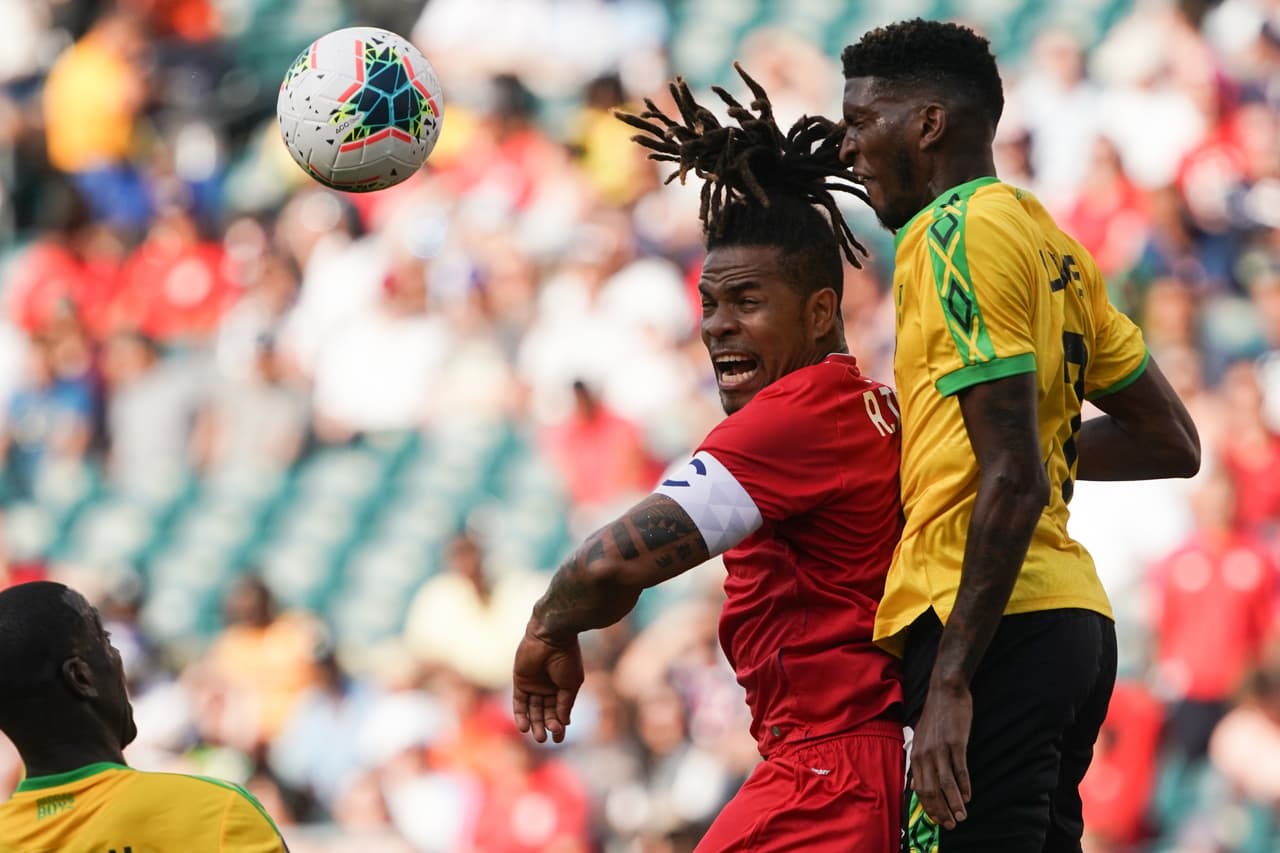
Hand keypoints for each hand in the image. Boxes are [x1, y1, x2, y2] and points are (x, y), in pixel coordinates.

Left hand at [512, 627, 583, 743]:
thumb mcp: (571, 685)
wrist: (551, 638)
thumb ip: (565, 704)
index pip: (559, 710)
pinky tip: (524, 727)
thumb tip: (563, 723)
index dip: (559, 724)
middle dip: (546, 725)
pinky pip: (519, 702)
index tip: (559, 738)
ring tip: (538, 737)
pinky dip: (521, 715)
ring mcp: (534, 684)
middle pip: (545, 711)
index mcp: (562, 687)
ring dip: (534, 723)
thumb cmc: (566, 659)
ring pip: (532, 709)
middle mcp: (548, 687)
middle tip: (545, 739)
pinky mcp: (520, 681)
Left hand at [910, 679, 972, 829]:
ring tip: (962, 817)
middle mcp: (925, 754)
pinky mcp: (956, 742)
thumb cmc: (935, 716)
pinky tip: (968, 796)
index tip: (938, 820)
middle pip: (931, 790)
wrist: (945, 691)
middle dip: (941, 811)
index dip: (929, 807)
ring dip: (954, 803)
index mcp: (916, 755)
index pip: (920, 789)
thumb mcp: (920, 738)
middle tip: (951, 824)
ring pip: (946, 784)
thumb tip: (914, 786)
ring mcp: (940, 749)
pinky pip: (960, 769)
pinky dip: (964, 785)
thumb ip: (918, 763)